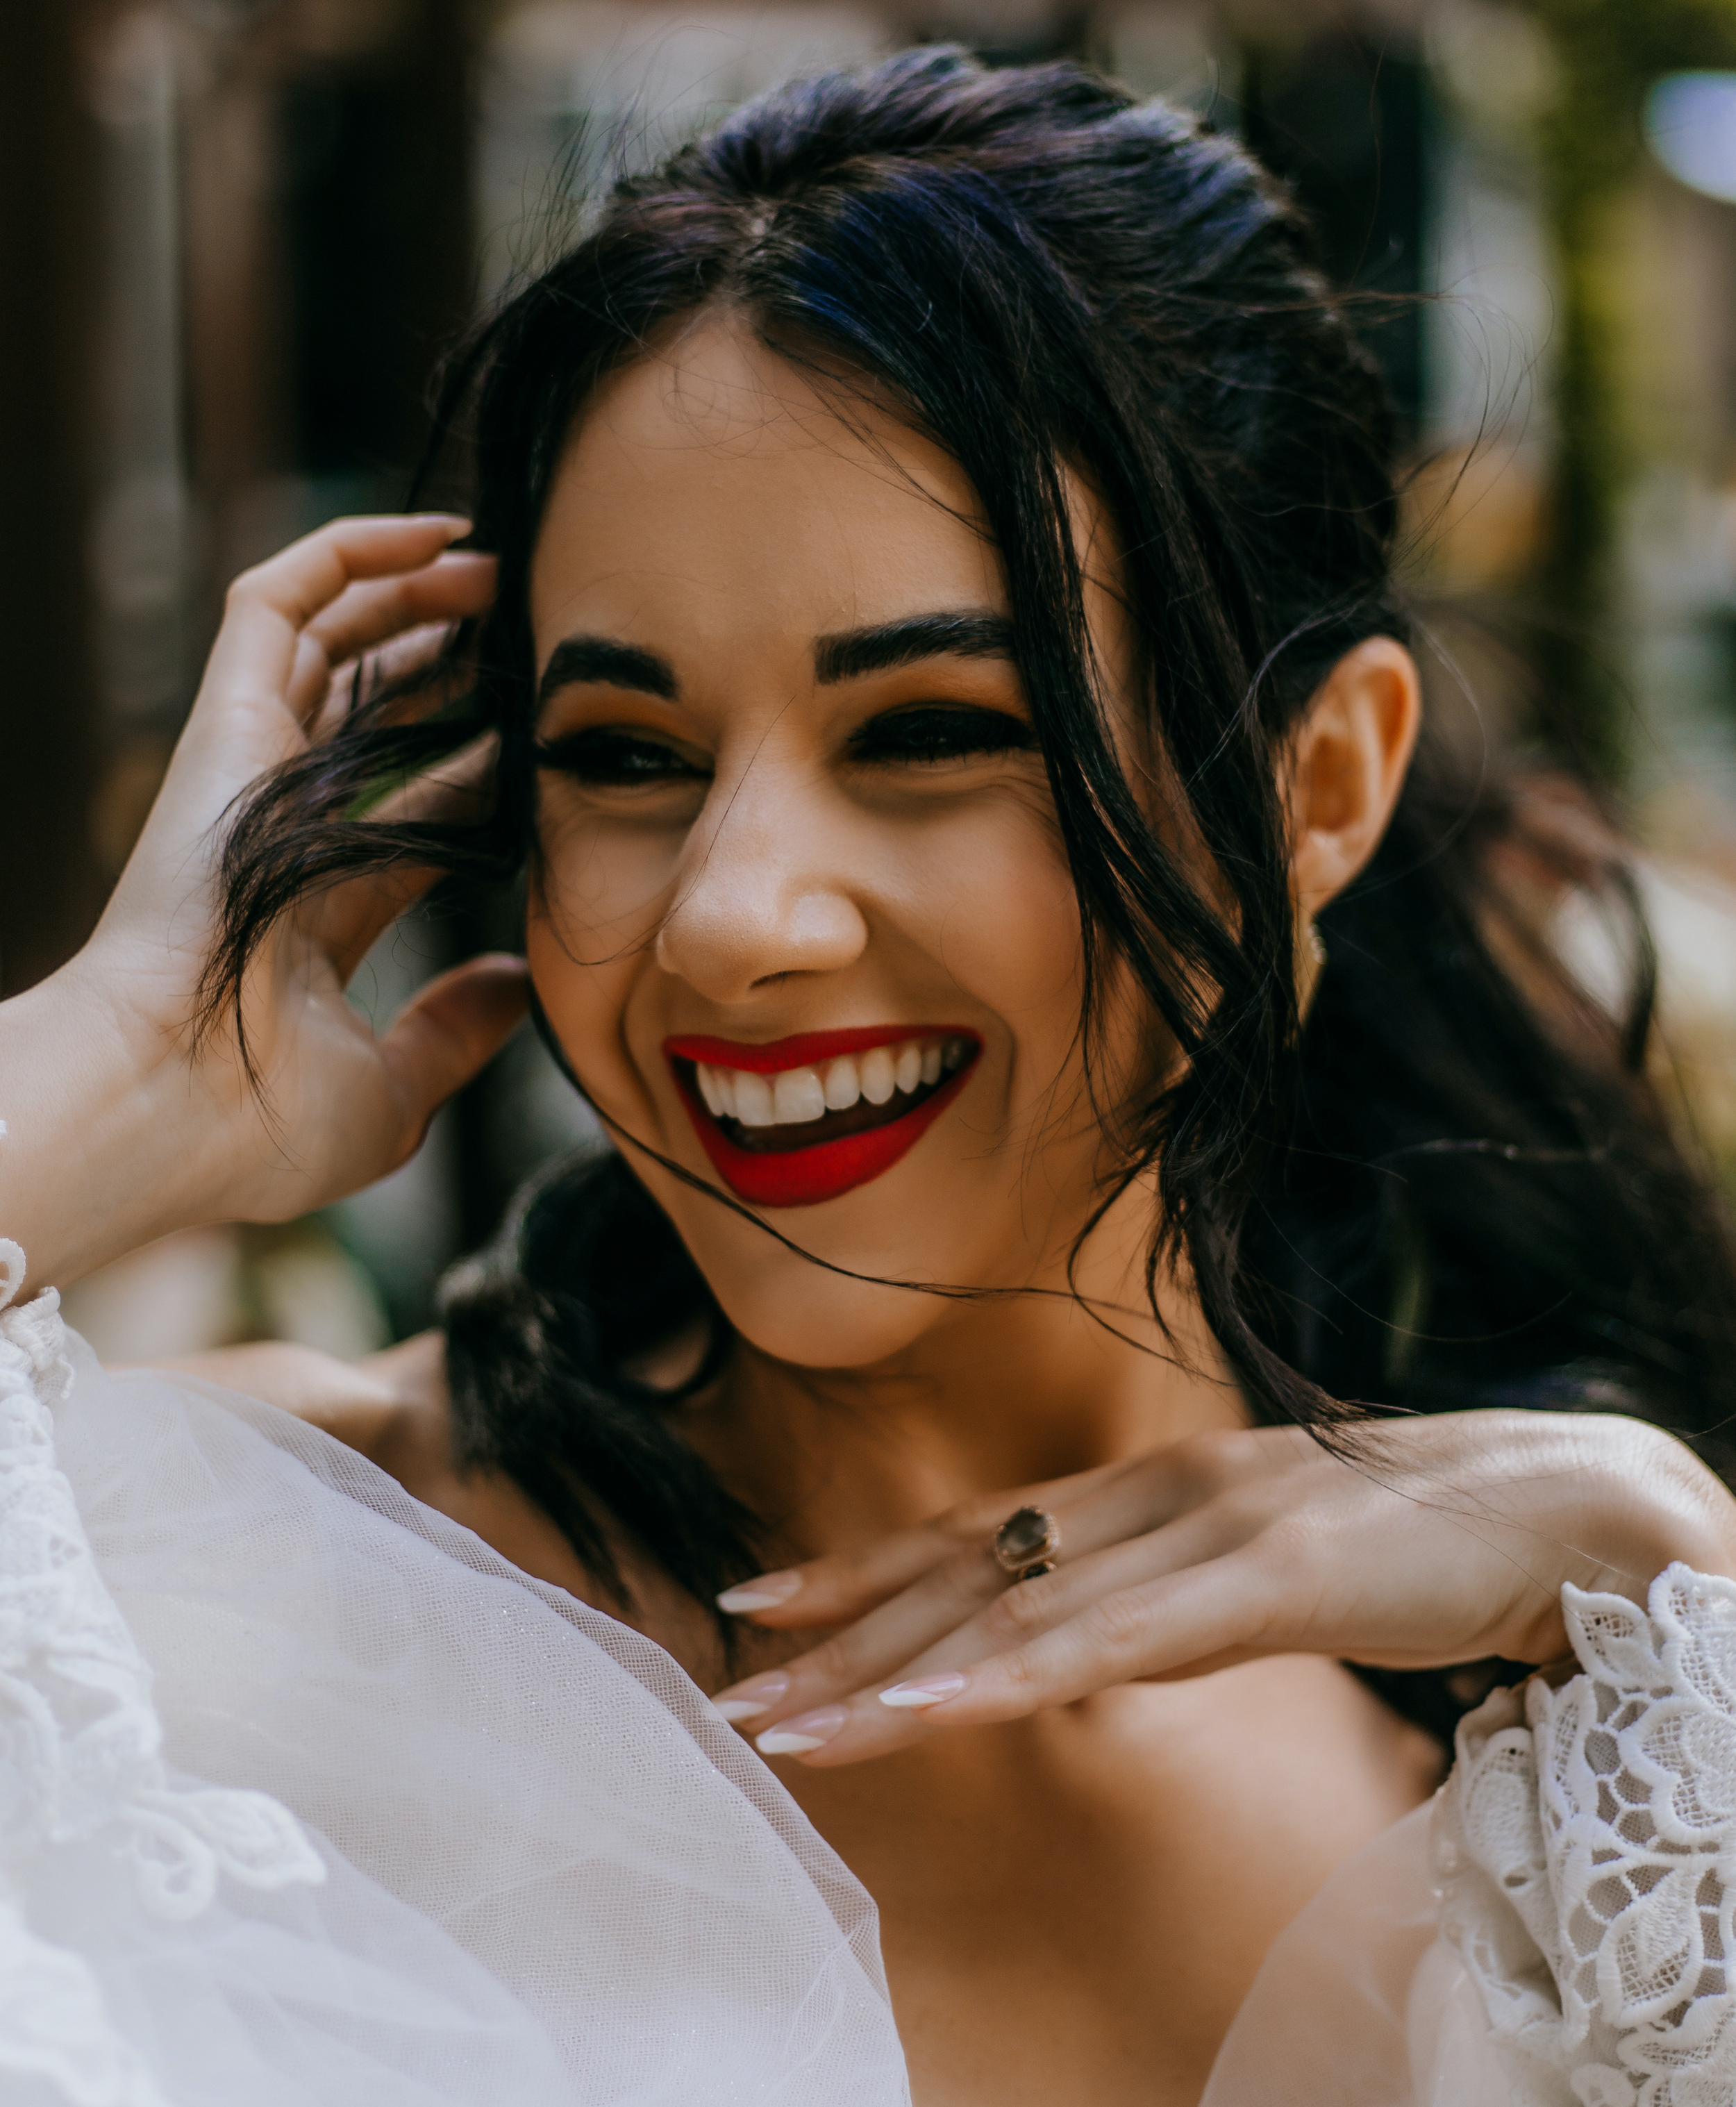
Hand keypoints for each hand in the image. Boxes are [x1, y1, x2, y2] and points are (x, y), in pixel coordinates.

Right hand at [0, 515, 526, 1290]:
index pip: (412, 810)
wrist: (167, 1103)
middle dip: (445, 663)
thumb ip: (457, 1032)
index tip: (546, 737)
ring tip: (497, 568)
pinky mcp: (226, 719)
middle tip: (524, 630)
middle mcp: (282, 827)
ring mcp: (250, 770)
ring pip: (330, 640)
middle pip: (367, 712)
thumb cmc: (265, 1121)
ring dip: (413, 593)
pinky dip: (352, 553)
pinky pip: (280, 599)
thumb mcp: (397, 1091)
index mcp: (320, 907)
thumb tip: (519, 983)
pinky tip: (437, 533)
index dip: (478, 767)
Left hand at [710, 1410, 1735, 1764]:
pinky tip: (930, 1708)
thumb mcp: (1260, 1568)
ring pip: (1015, 1611)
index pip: (976, 1531)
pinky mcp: (1264, 1577)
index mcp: (1153, 1488)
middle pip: (968, 1571)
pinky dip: (1009, 1677)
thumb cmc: (1408, 1542)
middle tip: (727, 1680)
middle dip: (840, 1631)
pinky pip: (1112, 1643)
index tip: (759, 1598)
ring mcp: (1203, 1529)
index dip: (863, 1565)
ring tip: (787, 1724)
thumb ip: (1168, 1598)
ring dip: (892, 1671)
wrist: (1553, 1505)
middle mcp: (1156, 1494)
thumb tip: (1094, 1647)